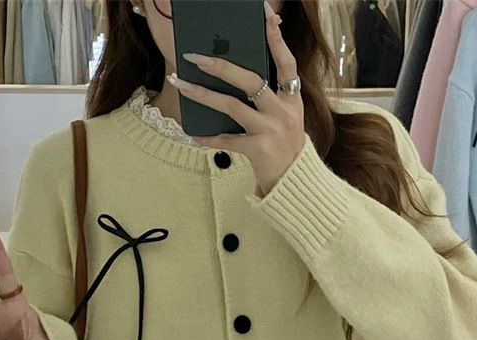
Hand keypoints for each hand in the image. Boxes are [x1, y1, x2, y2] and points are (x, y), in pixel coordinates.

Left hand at [168, 2, 304, 196]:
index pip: (286, 62)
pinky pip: (227, 140)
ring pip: (232, 106)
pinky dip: (209, 138)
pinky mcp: (258, 149)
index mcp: (292, 100)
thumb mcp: (284, 119)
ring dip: (203, 95)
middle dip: (221, 66)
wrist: (295, 184)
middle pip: (250, 80)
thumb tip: (234, 76)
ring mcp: (270, 130)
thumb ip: (269, 98)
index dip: (276, 39)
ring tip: (181, 85)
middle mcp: (283, 111)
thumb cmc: (284, 148)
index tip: (265, 16)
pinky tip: (194, 136)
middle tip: (195, 57)